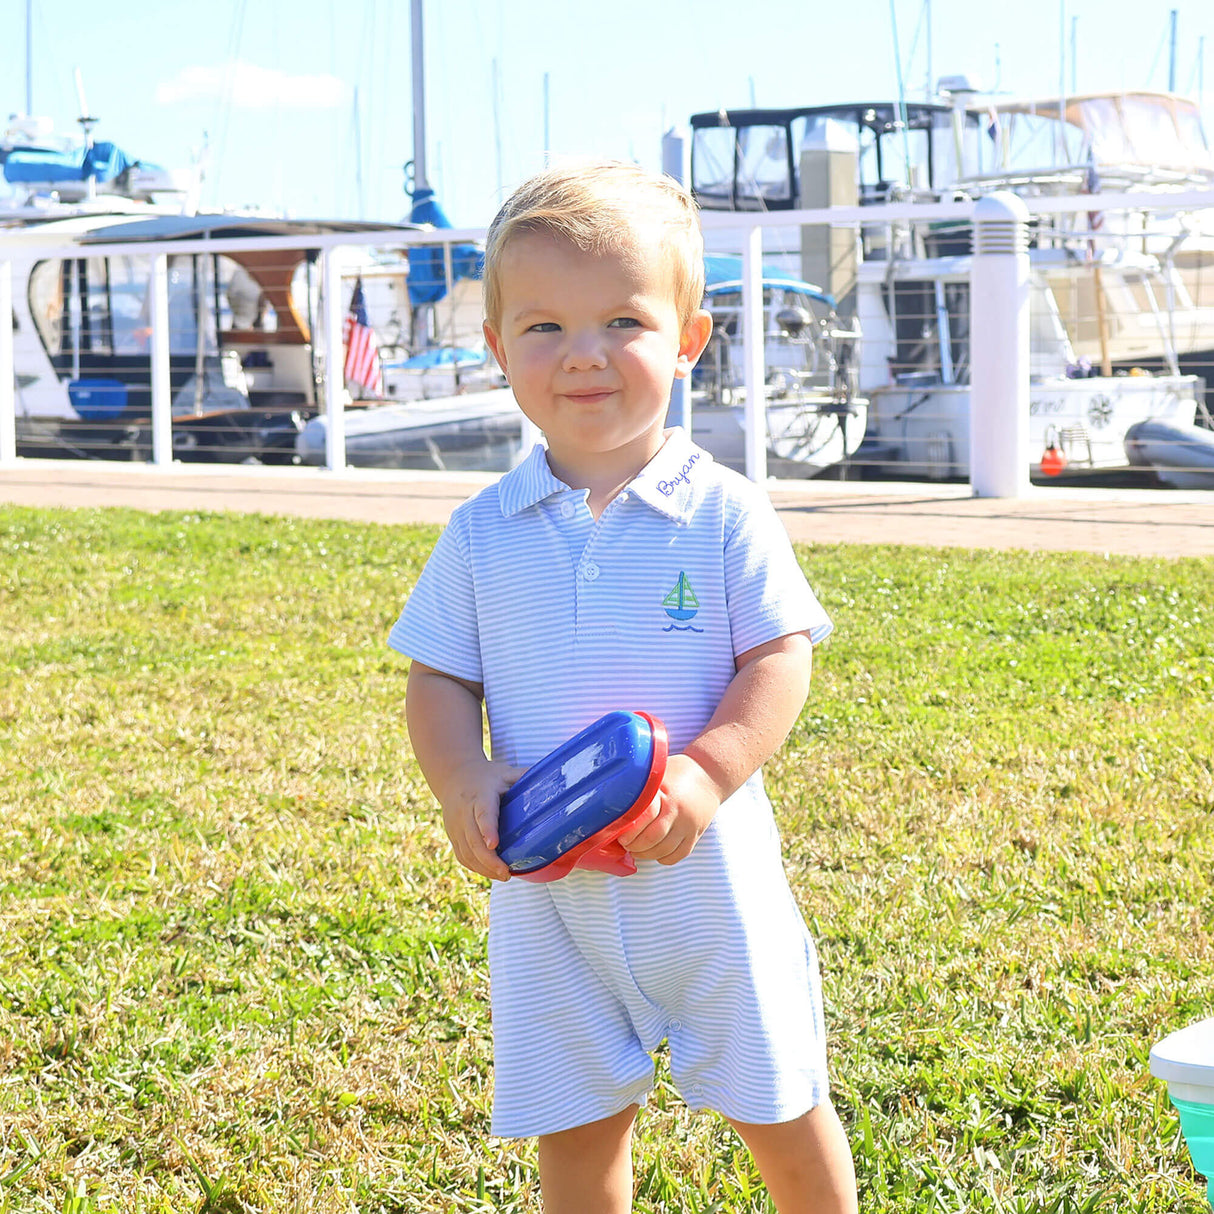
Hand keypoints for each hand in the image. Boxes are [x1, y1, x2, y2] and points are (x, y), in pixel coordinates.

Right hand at [439, 759, 524, 881]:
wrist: (454, 776)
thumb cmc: (487, 776)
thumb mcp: (505, 772)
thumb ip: (525, 777)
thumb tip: (557, 779)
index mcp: (480, 794)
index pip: (483, 813)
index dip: (487, 829)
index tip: (494, 844)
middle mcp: (464, 811)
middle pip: (473, 839)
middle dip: (488, 860)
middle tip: (506, 873)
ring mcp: (455, 825)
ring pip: (466, 852)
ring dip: (483, 868)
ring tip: (503, 876)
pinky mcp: (452, 835)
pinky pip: (462, 856)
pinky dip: (476, 867)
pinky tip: (490, 872)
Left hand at [615, 755, 721, 865]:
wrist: (710, 775)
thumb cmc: (677, 772)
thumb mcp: (658, 772)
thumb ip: (641, 787)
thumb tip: (612, 799)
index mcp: (665, 793)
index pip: (644, 816)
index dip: (629, 830)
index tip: (620, 833)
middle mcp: (678, 810)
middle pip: (653, 837)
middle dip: (635, 846)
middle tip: (626, 844)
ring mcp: (689, 825)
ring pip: (664, 849)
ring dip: (646, 854)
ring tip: (636, 850)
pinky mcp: (696, 834)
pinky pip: (679, 855)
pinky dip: (663, 858)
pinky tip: (655, 852)